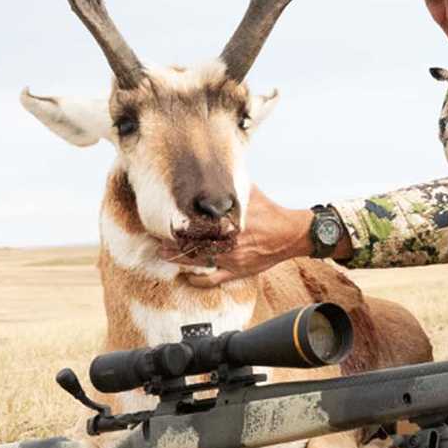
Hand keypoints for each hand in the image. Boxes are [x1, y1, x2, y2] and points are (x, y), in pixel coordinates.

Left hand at [160, 186, 312, 286]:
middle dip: (172, 242)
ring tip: (163, 254)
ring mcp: (231, 258)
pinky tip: (188, 277)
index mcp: (228, 222)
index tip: (162, 220)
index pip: (195, 224)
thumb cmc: (270, 212)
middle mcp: (227, 240)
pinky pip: (214, 279)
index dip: (177, 224)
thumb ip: (233, 184)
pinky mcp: (238, 270)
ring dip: (179, 258)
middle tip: (156, 239)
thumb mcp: (251, 192)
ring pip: (199, 260)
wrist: (290, 233)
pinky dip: (200, 280)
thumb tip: (220, 168)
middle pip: (192, 242)